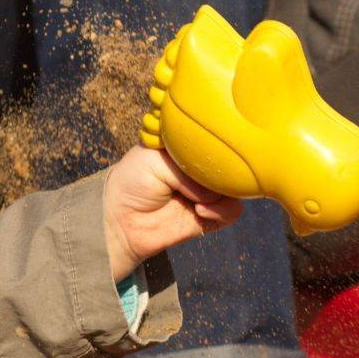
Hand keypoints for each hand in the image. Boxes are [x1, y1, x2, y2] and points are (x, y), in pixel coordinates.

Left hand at [102, 146, 241, 280]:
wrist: (120, 221)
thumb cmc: (131, 183)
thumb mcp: (156, 160)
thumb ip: (189, 166)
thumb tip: (213, 187)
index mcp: (189, 145)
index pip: (217, 136)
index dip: (220, 140)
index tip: (215, 143)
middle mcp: (202, 167)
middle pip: (233, 161)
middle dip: (223, 169)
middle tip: (204, 176)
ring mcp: (208, 191)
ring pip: (238, 186)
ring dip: (221, 192)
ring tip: (197, 199)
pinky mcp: (211, 215)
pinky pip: (232, 210)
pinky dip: (220, 210)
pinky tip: (199, 211)